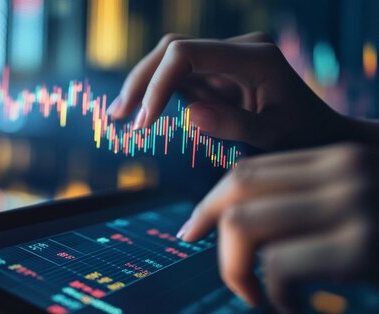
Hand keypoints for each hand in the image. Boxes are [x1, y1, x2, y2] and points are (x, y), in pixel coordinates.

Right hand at [107, 32, 350, 149]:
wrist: (320, 132)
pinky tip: (140, 115)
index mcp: (254, 57)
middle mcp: (237, 49)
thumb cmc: (304, 137)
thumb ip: (236, 125)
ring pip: (169, 60)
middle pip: (172, 50)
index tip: (144, 122)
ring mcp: (226, 59)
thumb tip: (190, 114)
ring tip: (119, 117)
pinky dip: (157, 94)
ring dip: (142, 86)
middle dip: (140, 81)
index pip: (186, 54)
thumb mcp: (275, 138)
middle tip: (117, 116)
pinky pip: (179, 77)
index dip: (157, 84)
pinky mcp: (218, 73)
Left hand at [176, 143, 378, 313]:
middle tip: (220, 266)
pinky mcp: (361, 247)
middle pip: (239, 187)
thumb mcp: (363, 202)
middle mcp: (344, 170)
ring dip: (236, 268)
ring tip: (255, 293)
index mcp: (339, 158)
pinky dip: (274, 293)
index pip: (251, 169)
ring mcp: (352, 204)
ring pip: (243, 223)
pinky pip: (278, 264)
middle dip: (210, 227)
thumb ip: (315, 199)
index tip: (192, 229)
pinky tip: (291, 307)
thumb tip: (242, 221)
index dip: (211, 202)